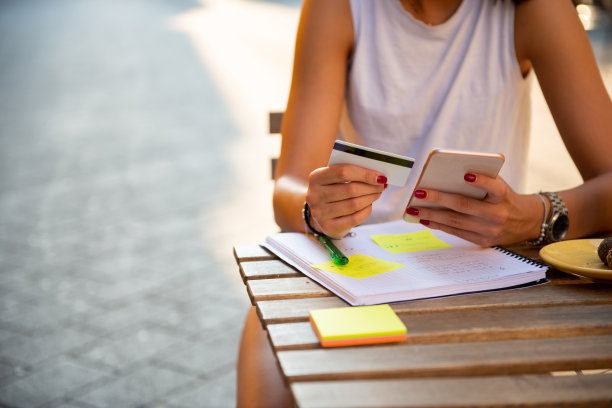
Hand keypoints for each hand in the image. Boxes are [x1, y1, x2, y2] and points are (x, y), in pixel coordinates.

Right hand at [306, 164, 387, 238]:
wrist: (319, 211)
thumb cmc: (332, 190)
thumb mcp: (334, 178)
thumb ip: (351, 173)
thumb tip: (377, 175)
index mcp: (316, 177)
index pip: (343, 172)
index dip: (365, 174)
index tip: (379, 176)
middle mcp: (315, 195)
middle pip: (351, 189)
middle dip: (371, 187)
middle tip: (381, 186)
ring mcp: (320, 213)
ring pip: (354, 204)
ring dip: (370, 198)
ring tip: (376, 194)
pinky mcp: (328, 227)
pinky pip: (354, 219)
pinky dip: (366, 211)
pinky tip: (368, 205)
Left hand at [405, 173, 541, 246]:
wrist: (525, 222)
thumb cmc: (504, 198)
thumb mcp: (500, 186)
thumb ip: (481, 181)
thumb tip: (446, 177)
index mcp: (503, 196)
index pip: (494, 187)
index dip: (482, 181)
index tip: (466, 174)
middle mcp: (497, 214)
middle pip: (464, 206)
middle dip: (439, 199)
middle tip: (419, 193)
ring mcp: (489, 230)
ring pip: (455, 221)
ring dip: (432, 214)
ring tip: (414, 208)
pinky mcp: (483, 241)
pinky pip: (456, 232)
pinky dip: (439, 225)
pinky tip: (424, 219)